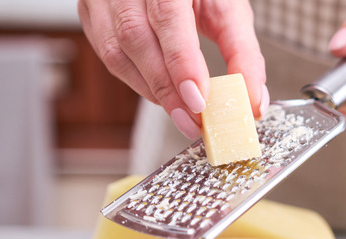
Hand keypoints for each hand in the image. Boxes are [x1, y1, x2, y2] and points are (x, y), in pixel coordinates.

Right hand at [78, 0, 268, 138]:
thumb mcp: (227, 8)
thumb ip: (242, 52)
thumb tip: (252, 101)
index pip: (167, 17)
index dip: (181, 62)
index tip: (198, 100)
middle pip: (136, 38)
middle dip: (167, 87)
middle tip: (193, 120)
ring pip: (117, 51)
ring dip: (152, 89)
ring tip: (181, 111)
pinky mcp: (93, 13)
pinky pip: (108, 54)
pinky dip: (137, 79)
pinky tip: (160, 91)